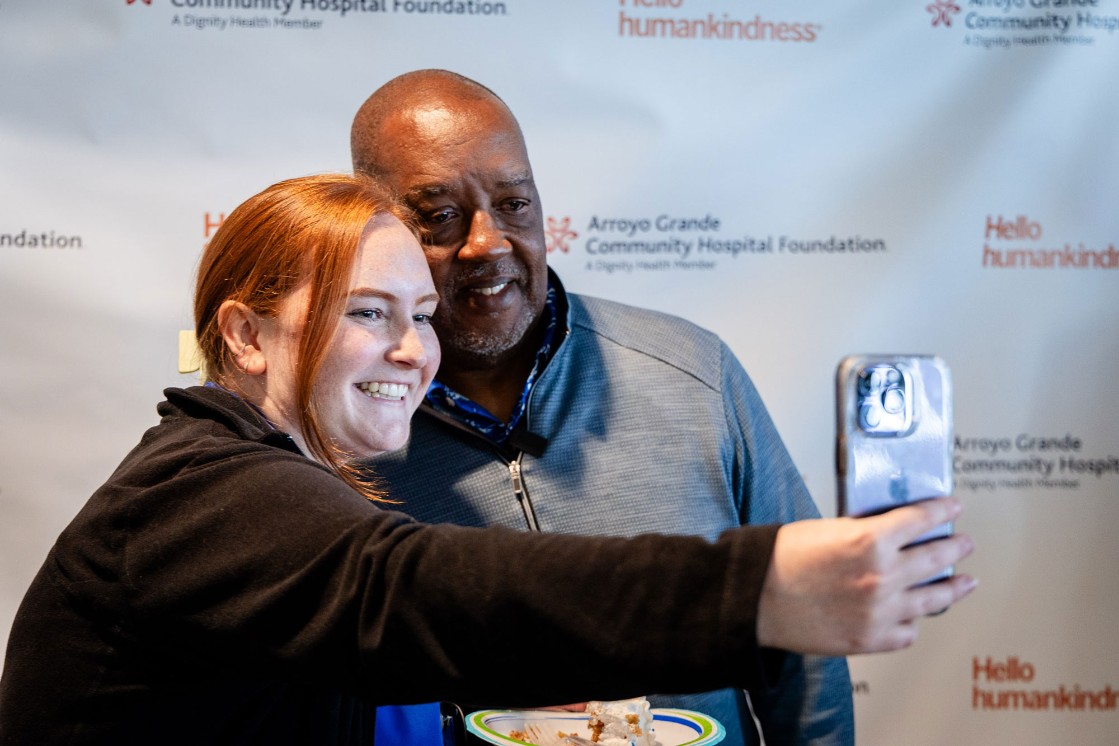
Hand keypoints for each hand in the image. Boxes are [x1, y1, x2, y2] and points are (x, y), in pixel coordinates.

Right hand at [756, 497, 976, 655]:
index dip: (942, 509)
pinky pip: (908, 632)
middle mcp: (883, 575)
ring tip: (964, 584)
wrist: (756, 597)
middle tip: (964, 543)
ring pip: (934, 599)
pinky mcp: (871, 639)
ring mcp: (881, 611)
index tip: (953, 507)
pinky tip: (914, 616)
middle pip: (937, 558)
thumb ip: (865, 532)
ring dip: (953, 588)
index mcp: (870, 540)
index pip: (922, 518)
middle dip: (955, 547)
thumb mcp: (828, 529)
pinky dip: (911, 622)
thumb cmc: (782, 559)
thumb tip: (893, 534)